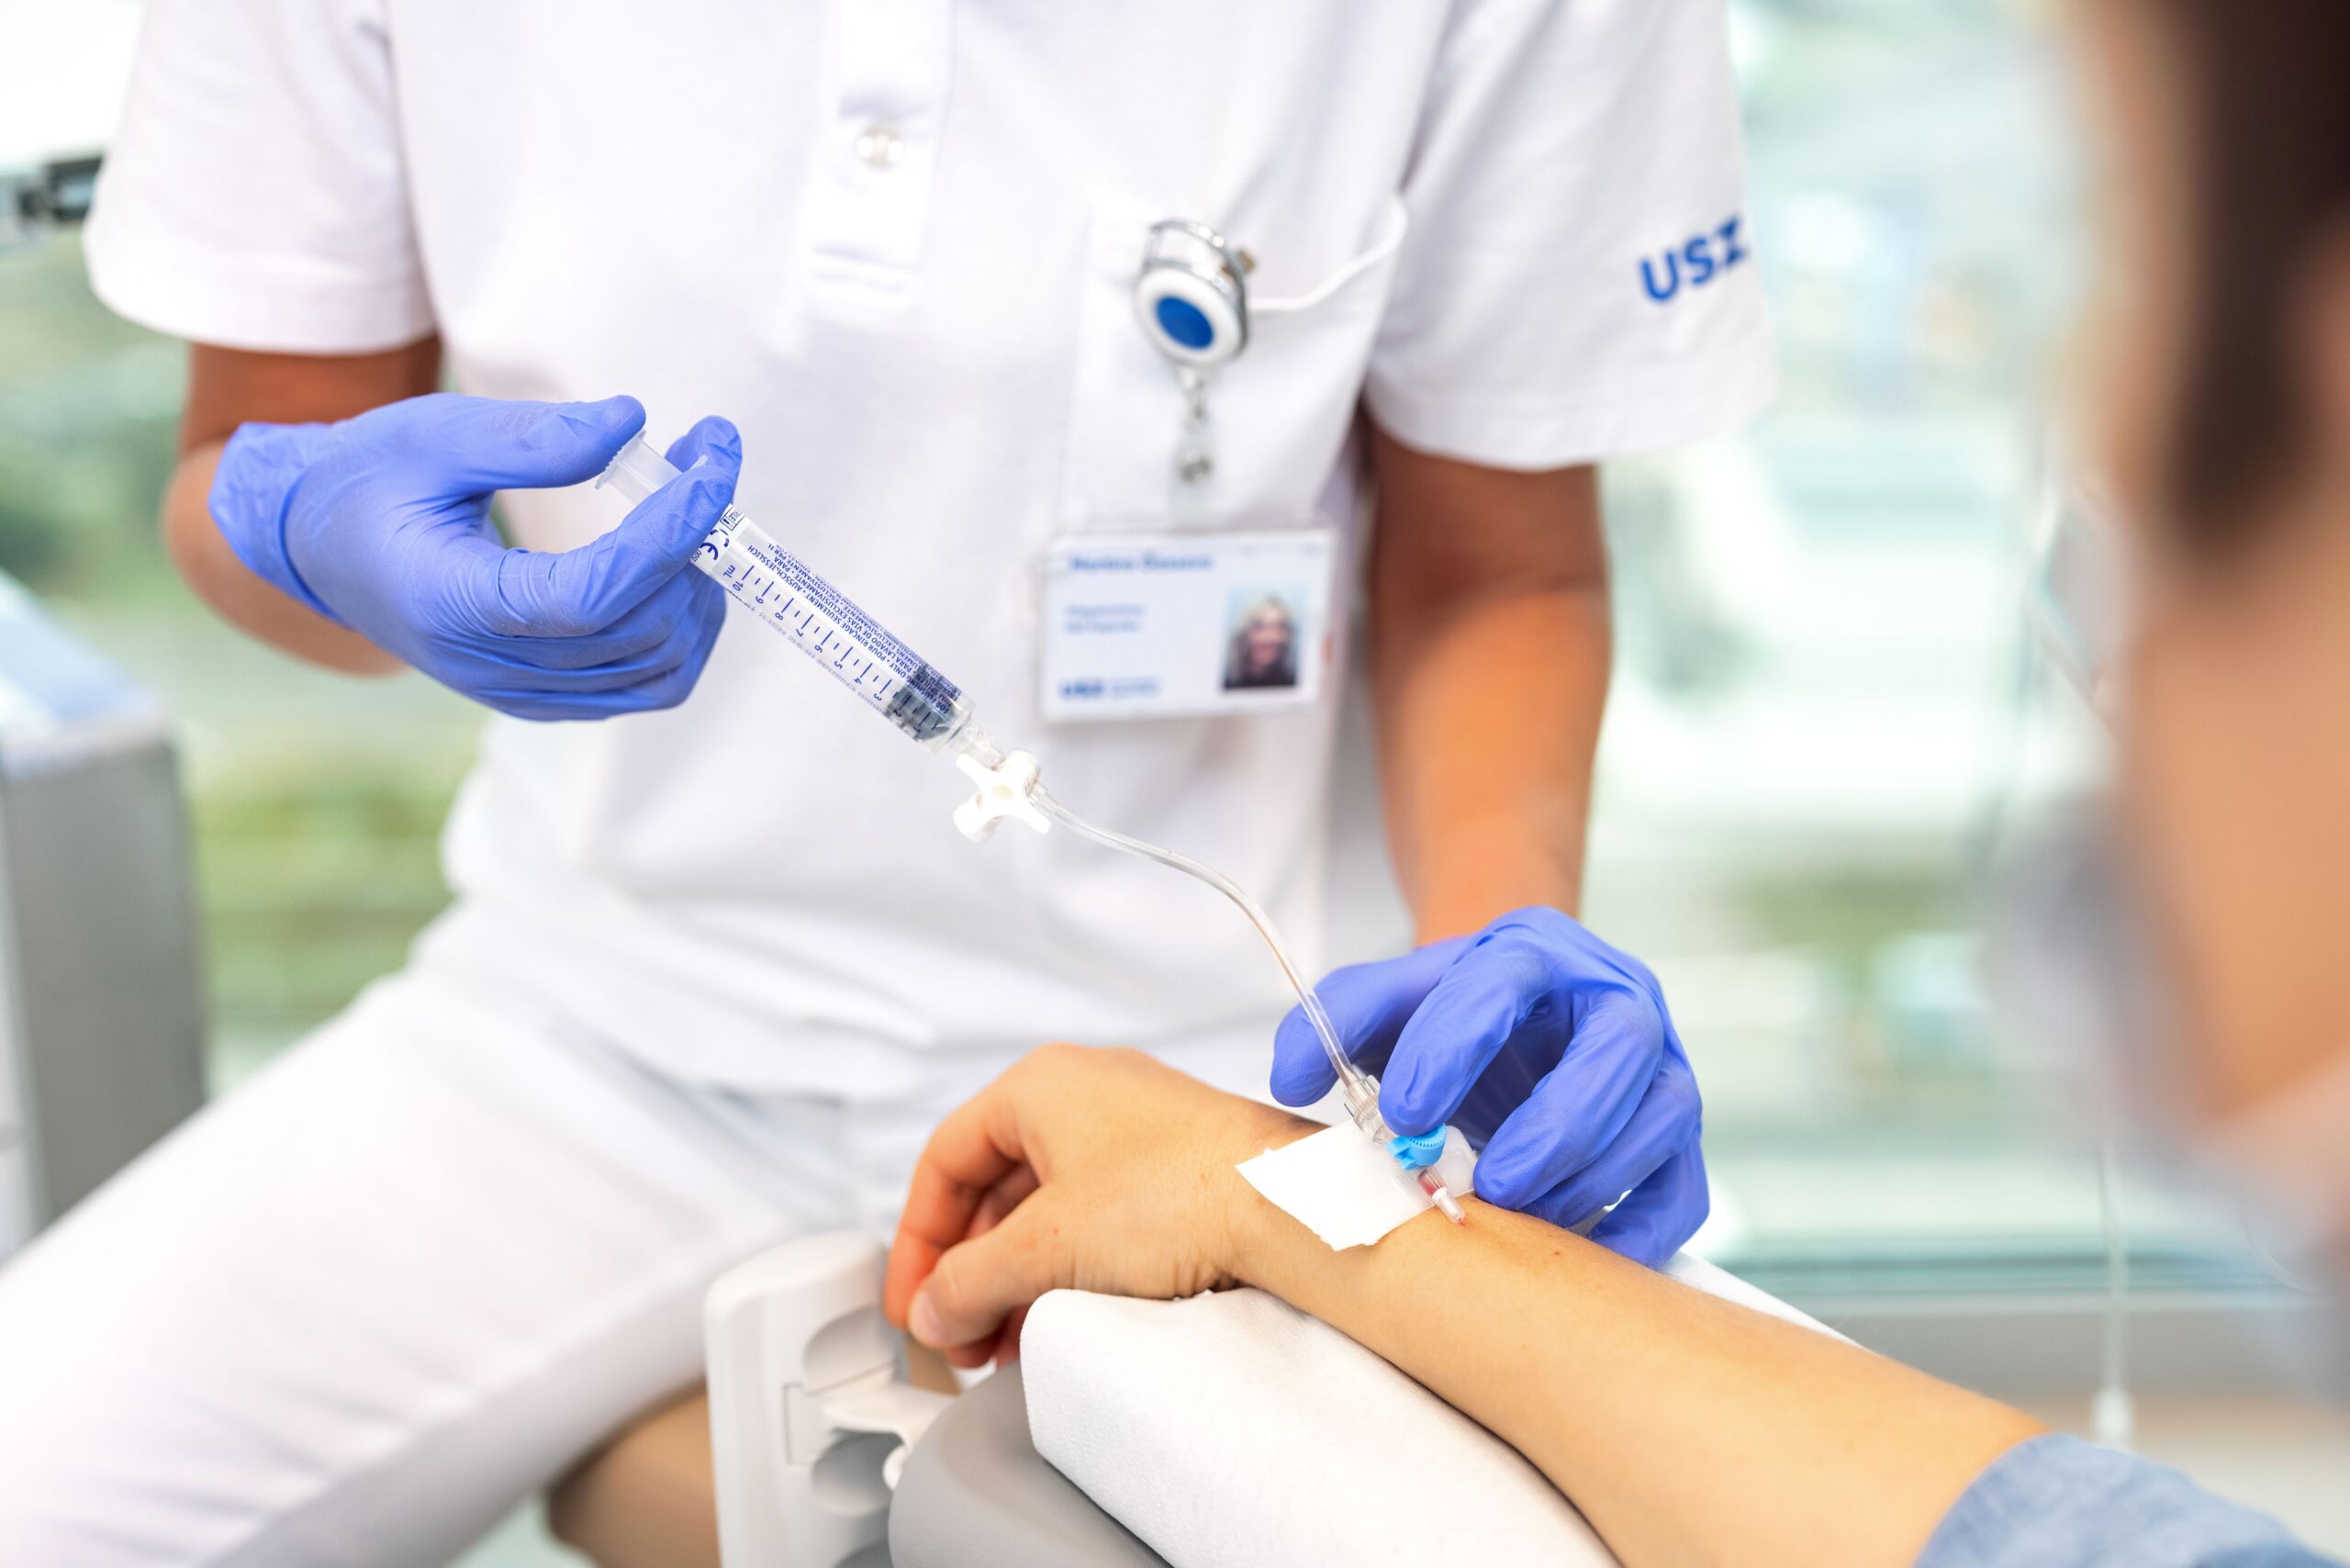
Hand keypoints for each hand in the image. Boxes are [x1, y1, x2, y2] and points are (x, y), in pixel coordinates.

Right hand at [209, 392, 737, 719]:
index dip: (667, 534)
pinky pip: (646, 686)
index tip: (710, 464)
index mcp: (451, 605)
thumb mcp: (430, 436)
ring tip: (697, 505)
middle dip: (695, 542)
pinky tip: (680, 562)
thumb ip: (531, 437)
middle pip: (638, 632)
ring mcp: (522, 692)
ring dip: (700, 587)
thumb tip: (632, 423)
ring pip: (659, 670)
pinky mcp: (547, 696)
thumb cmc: (368, 481)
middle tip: (704, 456)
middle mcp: (490, 667)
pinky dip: (685, 628)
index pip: (591, 596)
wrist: (320, 546)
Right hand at [884, 1045, 1306, 1367]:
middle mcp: (1085, 1092)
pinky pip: (1094, 1214)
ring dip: (1014, 1276)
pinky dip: (1064, 1265)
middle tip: (960, 1333)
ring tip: (1006, 1340)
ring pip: (1044, 1205)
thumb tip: (933, 1312)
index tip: (913, 1301)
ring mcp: (1135, 1126)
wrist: (1288, 1206)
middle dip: (969, 1269)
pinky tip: (1061, 1315)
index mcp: (1039, 1085)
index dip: (917, 1239)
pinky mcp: (1176, 1163)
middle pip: (992, 1186)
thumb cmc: (1180, 1194)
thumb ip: (969, 1283)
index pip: (944, 1159)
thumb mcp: (1045, 1247)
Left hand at [1270, 906, 1704, 1266]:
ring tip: (1521, 1214)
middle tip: (1491, 1183)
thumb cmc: (1455, 1016)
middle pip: (1617, 1046)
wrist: (1525, 1021)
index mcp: (1535, 953)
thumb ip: (1334, 1021)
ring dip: (1590, 1176)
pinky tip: (1582, 1252)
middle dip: (1555, 1121)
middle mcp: (1615, 999)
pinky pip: (1684, 1189)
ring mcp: (1662, 1065)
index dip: (1453, 1046)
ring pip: (1661, 1116)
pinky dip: (1641, 1230)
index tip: (1404, 1113)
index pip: (1502, 983)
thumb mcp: (1390, 1002)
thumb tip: (1289, 1079)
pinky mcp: (1680, 1136)